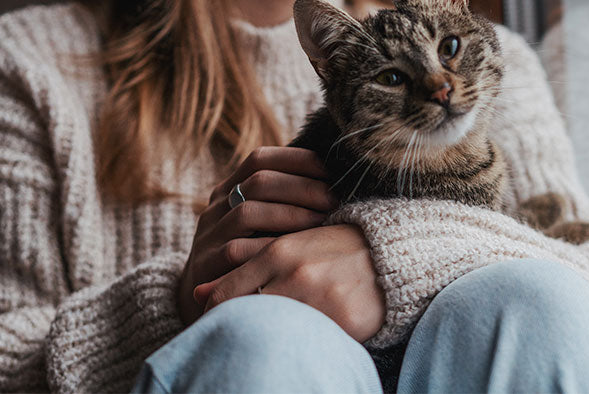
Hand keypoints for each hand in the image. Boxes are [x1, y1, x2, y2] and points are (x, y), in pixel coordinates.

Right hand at [178, 146, 338, 324]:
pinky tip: (297, 251)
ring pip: (247, 212)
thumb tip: (334, 183)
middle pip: (258, 181)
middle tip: (334, 198)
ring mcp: (208, 235)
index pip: (260, 159)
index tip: (330, 169)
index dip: (296, 159)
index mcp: (229, 190)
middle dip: (302, 187)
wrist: (207, 302)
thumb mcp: (262, 226)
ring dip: (290, 214)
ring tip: (322, 221)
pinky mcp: (205, 266)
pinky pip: (237, 251)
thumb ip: (284, 203)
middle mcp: (216, 208)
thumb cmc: (251, 259)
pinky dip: (270, 247)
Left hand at [194, 223, 384, 342]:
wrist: (391, 253)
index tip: (222, 322)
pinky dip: (301, 342)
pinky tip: (304, 338)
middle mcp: (297, 274)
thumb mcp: (290, 247)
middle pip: (247, 315)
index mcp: (280, 251)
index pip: (228, 295)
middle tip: (243, 334)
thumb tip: (197, 292)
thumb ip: (246, 266)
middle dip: (240, 327)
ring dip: (272, 335)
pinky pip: (309, 341)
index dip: (217, 315)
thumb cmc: (334, 249)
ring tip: (276, 334)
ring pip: (275, 330)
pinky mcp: (344, 320)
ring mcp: (321, 298)